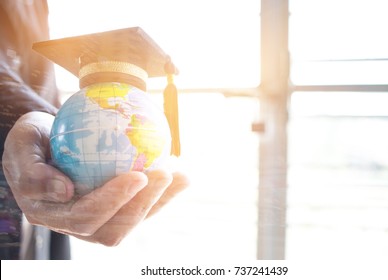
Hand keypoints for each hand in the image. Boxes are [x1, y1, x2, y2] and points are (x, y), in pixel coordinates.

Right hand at [2, 112, 188, 245]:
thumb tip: (65, 192)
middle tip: (165, 172)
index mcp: (51, 213)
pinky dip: (164, 194)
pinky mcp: (116, 209)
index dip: (113, 201)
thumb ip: (32, 171)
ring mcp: (98, 218)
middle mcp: (74, 223)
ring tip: (181, 175)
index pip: (86, 216)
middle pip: (114, 229)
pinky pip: (142, 207)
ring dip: (160, 201)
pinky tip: (182, 175)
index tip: (138, 175)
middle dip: (144, 204)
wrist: (47, 139)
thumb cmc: (34, 138)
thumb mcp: (22, 143)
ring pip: (133, 221)